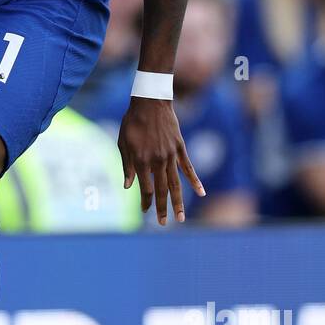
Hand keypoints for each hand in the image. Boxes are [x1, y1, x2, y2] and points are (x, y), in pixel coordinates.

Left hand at [118, 96, 204, 224]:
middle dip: (162, 208)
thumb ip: (127, 166)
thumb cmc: (133, 122)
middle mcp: (157, 160)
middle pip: (161, 190)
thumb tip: (127, 187)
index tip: (145, 211)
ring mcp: (171, 155)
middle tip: (164, 223)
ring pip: (176, 183)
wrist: (150, 101)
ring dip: (178, 202)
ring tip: (181, 218)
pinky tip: (201, 193)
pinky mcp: (180, 148)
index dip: (145, 201)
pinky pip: (188, 168)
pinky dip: (195, 181)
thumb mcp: (123, 143)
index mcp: (142, 160)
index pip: (145, 188)